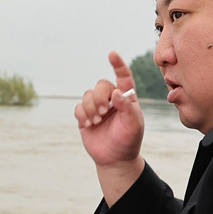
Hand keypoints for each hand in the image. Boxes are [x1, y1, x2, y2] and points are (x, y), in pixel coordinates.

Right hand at [75, 52, 145, 204]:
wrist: (115, 159)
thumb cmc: (129, 141)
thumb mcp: (134, 125)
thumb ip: (127, 108)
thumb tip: (116, 93)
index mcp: (127, 98)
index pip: (123, 76)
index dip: (118, 64)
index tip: (112, 54)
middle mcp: (112, 99)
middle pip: (101, 85)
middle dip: (99, 97)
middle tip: (103, 112)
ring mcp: (97, 107)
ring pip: (87, 95)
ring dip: (90, 108)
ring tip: (96, 122)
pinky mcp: (85, 116)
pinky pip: (78, 107)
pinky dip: (82, 115)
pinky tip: (89, 125)